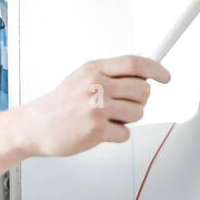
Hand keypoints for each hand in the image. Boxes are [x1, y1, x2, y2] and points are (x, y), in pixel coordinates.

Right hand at [19, 55, 170, 156]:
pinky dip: (116, 135)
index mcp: (94, 69)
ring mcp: (96, 108)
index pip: (135, 64)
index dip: (156, 69)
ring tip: (105, 118)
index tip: (165, 76)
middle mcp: (96, 86)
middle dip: (139, 101)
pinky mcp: (96, 129)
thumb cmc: (59, 105)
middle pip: (143, 91)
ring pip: (138, 113)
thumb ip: (110, 75)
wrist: (35, 127)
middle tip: (123, 105)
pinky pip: (125, 133)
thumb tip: (143, 76)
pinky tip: (99, 131)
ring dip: (126, 119)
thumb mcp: (82, 78)